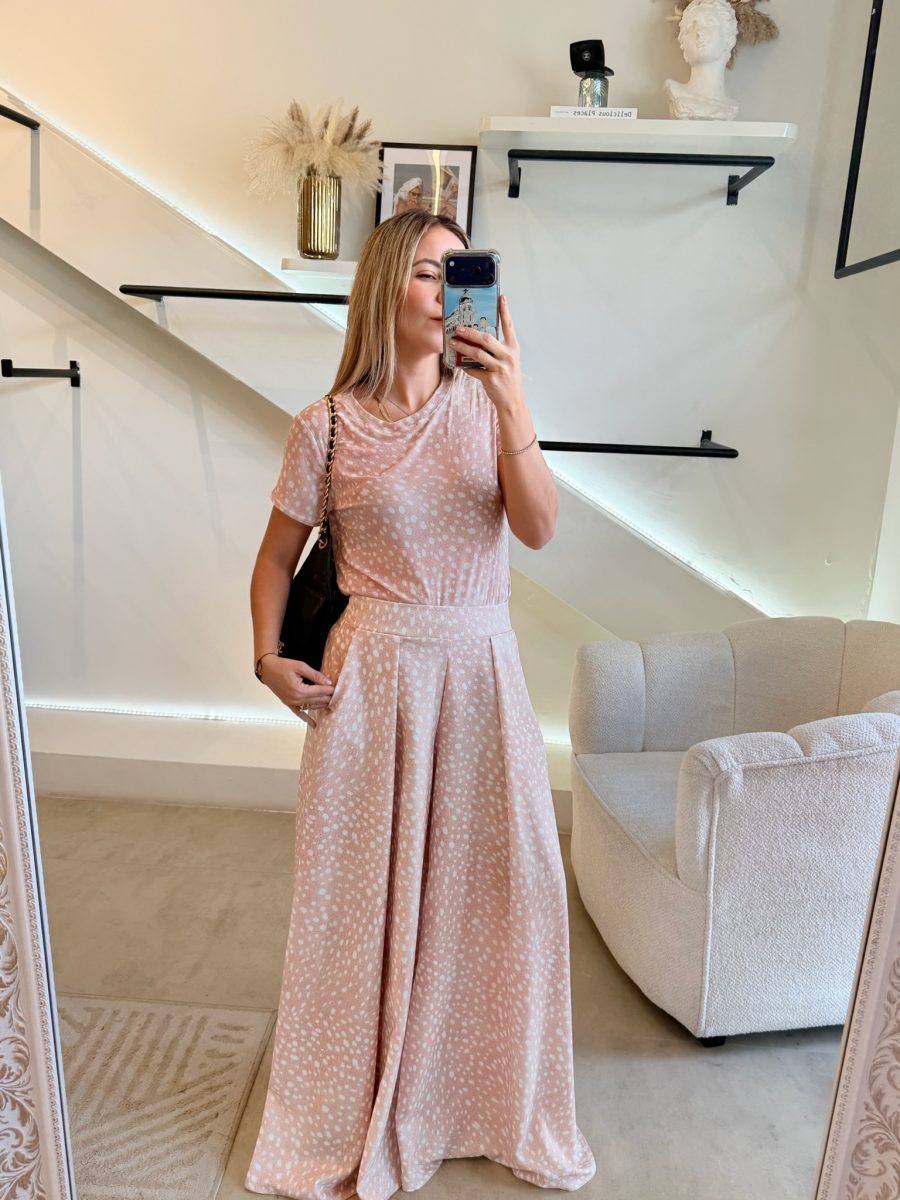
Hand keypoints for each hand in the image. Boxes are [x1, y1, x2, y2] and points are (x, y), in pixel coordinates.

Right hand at [259, 656, 333, 727]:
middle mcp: (296, 699)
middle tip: (338, 695)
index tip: (338, 688)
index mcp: (299, 690)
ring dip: (322, 705)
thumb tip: (328, 682)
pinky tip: (314, 725)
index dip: (330, 689)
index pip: (320, 691)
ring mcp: (292, 703)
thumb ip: (315, 675)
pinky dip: (307, 719)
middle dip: (328, 697)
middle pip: (318, 700)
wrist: (268, 670)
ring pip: (312, 706)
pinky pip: (299, 713)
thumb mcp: (300, 666)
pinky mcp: (289, 704)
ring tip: (332, 703)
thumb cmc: (283, 666)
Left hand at [448, 294, 523, 412]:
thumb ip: (498, 347)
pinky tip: (460, 364)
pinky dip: (465, 366)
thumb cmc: (508, 377)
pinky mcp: (491, 380)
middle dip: (470, 332)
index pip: (509, 326)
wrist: (512, 400)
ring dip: (463, 347)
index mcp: (513, 348)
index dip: (505, 311)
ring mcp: (500, 368)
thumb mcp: (508, 359)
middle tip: (458, 328)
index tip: (501, 297)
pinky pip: (474, 370)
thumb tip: (479, 336)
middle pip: (487, 339)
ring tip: (452, 342)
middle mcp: (508, 356)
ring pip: (478, 354)